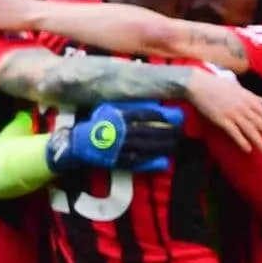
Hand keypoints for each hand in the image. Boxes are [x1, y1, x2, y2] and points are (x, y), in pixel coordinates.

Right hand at [48, 102, 184, 174]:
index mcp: (119, 117)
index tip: (177, 116)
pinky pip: (139, 161)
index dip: (164, 116)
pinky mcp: (120, 160)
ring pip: (148, 147)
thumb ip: (128, 106)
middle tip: (181, 132)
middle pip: (151, 132)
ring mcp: (122, 147)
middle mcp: (122, 132)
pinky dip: (153, 161)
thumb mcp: (110, 109)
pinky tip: (164, 160)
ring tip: (177, 144)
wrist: (79, 143)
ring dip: (165, 146)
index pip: (146, 115)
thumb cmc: (97, 123)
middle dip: (169, 132)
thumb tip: (151, 101)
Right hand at [185, 68, 261, 152]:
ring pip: (249, 129)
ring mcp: (232, 113)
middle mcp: (242, 106)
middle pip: (260, 122)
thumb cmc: (217, 84)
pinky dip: (241, 140)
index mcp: (248, 98)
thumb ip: (251, 96)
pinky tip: (248, 149)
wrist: (198, 83)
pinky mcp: (221, 119)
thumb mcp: (237, 88)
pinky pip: (233, 132)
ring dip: (258, 140)